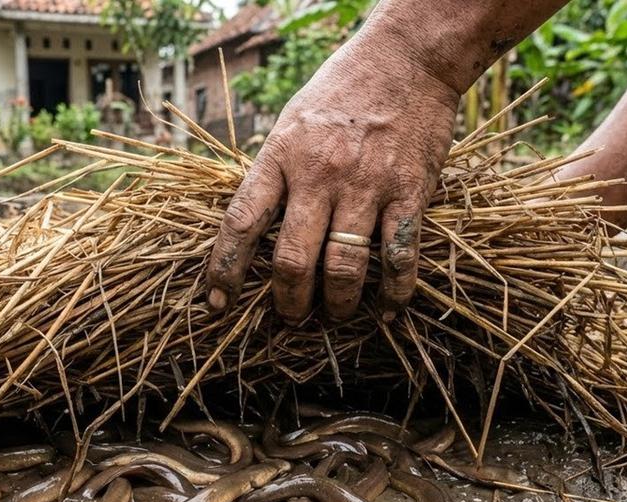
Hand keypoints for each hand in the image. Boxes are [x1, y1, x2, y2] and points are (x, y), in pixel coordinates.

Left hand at [205, 30, 459, 321]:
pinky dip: (395, 292)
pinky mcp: (408, 193)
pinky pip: (399, 256)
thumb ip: (275, 169)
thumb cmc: (342, 89)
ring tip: (335, 317)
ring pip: (344, 267)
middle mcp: (319, 175)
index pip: (242, 223)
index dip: (225, 269)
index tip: (217, 302)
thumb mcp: (291, 121)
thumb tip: (254, 219)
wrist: (408, 58)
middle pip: (293, 260)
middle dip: (288, 302)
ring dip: (338, 304)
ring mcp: (366, 186)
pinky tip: (389, 311)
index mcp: (281, 156)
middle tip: (290, 319)